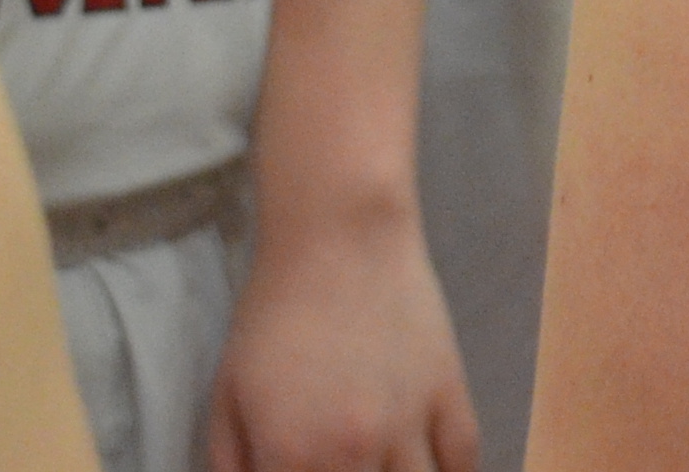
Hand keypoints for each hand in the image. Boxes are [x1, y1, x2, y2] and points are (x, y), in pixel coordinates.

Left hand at [207, 194, 478, 471]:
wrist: (340, 239)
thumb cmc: (272, 314)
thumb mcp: (227, 395)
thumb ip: (233, 464)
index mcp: (294, 456)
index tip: (293, 470)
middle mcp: (357, 453)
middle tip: (332, 460)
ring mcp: (411, 426)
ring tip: (379, 465)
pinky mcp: (450, 393)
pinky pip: (462, 460)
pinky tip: (430, 469)